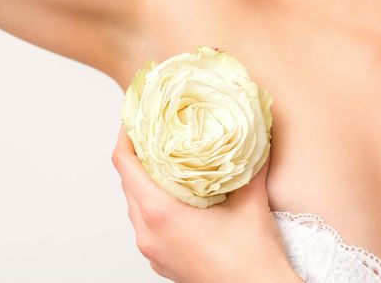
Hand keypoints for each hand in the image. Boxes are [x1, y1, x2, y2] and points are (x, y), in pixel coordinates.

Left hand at [111, 124, 301, 282]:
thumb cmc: (251, 260)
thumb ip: (250, 164)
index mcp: (160, 213)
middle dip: (137, 156)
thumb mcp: (251, 203)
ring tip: (163, 162)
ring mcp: (151, 249)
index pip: (125, 165)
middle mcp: (147, 232)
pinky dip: (151, 204)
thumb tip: (255, 135)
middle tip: (153, 135)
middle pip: (127, 182)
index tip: (133, 120)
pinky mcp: (159, 259)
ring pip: (134, 204)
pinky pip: (143, 223)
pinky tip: (174, 196)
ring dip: (143, 181)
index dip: (125, 137)